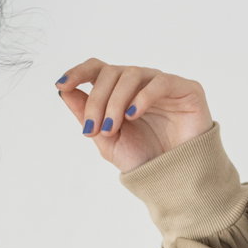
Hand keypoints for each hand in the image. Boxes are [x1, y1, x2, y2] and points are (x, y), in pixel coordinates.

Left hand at [55, 59, 213, 172]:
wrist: (173, 177)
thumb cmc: (143, 158)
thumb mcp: (107, 140)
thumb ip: (87, 115)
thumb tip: (64, 91)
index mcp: (120, 92)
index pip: (97, 70)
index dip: (79, 72)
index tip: (62, 85)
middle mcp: (140, 83)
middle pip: (111, 72)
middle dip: (97, 100)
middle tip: (94, 129)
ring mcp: (162, 84)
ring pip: (132, 74)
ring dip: (115, 102)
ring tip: (112, 128)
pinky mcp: (185, 89)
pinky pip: (160, 82)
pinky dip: (143, 97)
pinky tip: (132, 114)